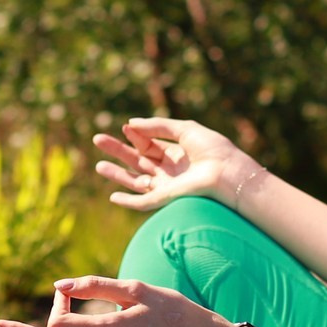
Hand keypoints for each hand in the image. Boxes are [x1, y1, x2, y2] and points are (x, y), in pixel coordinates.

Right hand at [91, 117, 259, 213]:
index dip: (135, 134)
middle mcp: (170, 171)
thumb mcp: (185, 129)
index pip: (148, 144)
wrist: (229, 173)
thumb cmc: (214, 149)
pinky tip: (113, 195)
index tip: (125, 127)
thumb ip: (158, 126)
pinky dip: (128, 201)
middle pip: (137, 160)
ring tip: (98, 165)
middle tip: (97, 139)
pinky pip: (143, 203)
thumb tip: (131, 123)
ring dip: (117, 174)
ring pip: (136, 180)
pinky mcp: (167, 199)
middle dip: (117, 151)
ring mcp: (167, 185)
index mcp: (176, 154)